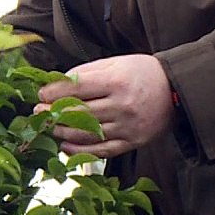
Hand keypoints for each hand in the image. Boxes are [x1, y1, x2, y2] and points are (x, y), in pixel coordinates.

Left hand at [36, 54, 172, 157]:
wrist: (177, 90)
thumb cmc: (142, 72)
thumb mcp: (116, 62)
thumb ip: (87, 72)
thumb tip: (57, 82)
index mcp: (117, 81)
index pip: (77, 87)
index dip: (54, 92)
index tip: (41, 94)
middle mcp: (122, 105)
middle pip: (78, 112)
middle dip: (53, 113)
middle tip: (37, 113)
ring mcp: (128, 127)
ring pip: (87, 134)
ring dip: (62, 132)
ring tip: (48, 128)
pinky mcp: (133, 143)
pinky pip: (101, 151)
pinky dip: (80, 151)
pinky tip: (65, 146)